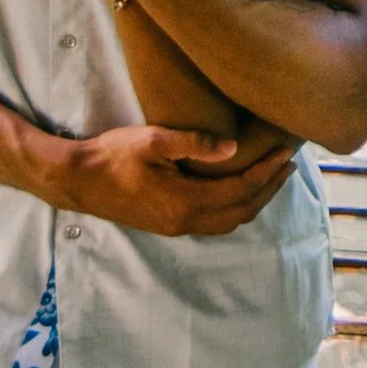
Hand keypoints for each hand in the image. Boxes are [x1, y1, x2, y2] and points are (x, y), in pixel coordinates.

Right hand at [60, 122, 300, 238]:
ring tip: (272, 176)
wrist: (78, 181)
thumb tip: (234, 148)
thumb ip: (194, 143)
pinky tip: (239, 189)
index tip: (285, 152)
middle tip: (288, 165)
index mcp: (185, 201)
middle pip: (243, 211)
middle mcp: (186, 221)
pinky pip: (215, 222)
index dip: (267, 171)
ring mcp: (177, 227)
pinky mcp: (169, 225)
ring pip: (230, 220)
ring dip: (255, 200)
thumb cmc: (112, 155)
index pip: (241, 189)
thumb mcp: (152, 140)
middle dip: (270, 188)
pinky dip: (236, 207)